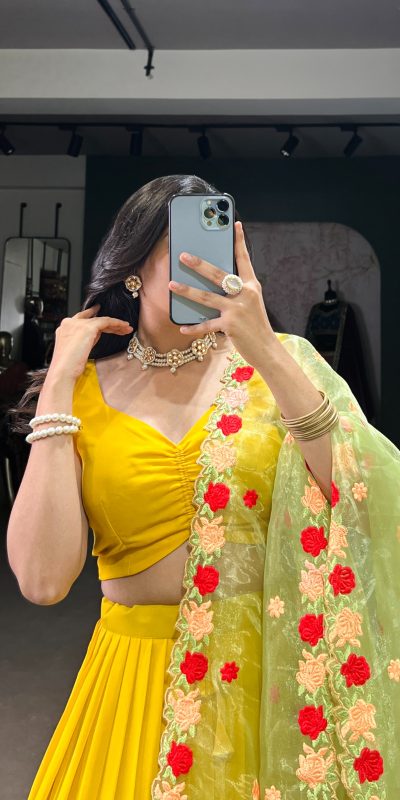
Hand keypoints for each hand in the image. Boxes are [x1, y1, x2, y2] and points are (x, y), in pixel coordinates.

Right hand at [48, 304, 132, 382]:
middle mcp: (69, 323)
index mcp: (64, 328)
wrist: (63, 371)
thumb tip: (98, 334)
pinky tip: (124, 327)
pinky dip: (116, 323)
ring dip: (115, 324)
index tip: (99, 311)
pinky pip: (106, 321)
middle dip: (108, 322)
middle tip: (121, 324)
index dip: (92, 314)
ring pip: (100, 320)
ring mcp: (77, 324)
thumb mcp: (77, 350)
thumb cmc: (68, 366)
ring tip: (127, 328)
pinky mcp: (87, 327)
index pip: (81, 318)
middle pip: (92, 319)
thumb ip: (86, 339)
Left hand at [169, 220, 273, 368]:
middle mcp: (245, 294)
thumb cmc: (256, 326)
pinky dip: (193, 327)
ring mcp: (237, 309)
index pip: (244, 259)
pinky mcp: (230, 325)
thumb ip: (237, 292)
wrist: (267, 349)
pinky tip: (182, 327)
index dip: (239, 241)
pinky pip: (207, 325)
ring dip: (187, 291)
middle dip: (199, 264)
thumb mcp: (251, 304)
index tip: (234, 224)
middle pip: (218, 274)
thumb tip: (215, 284)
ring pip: (206, 297)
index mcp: (252, 286)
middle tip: (183, 255)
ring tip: (171, 284)